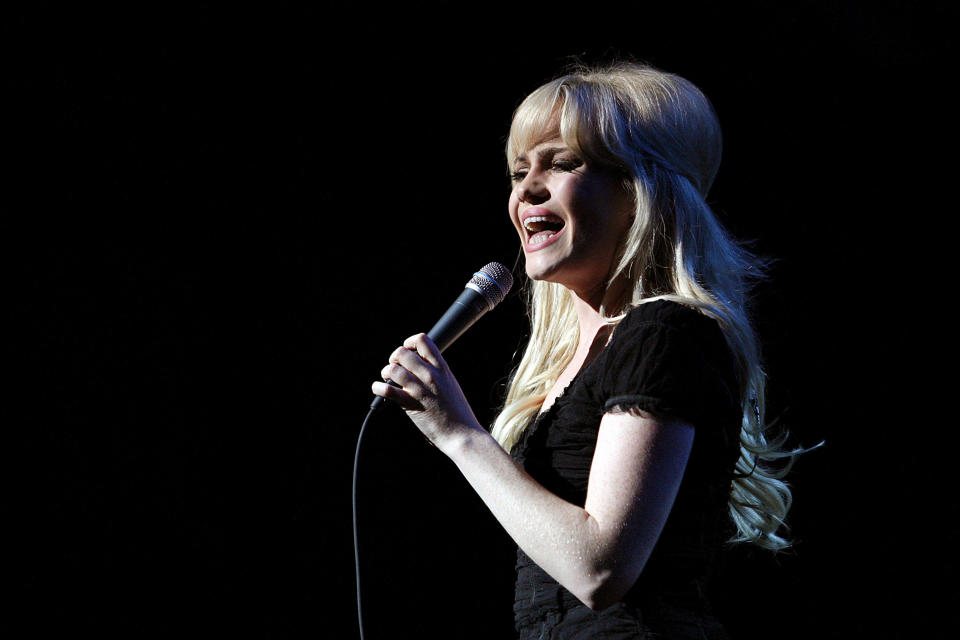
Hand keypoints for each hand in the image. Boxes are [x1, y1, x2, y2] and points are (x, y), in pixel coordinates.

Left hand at [372, 333, 482, 451]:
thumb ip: (436, 372)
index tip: (407, 351)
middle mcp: (430, 375)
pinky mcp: (411, 405)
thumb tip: (419, 365)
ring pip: (393, 370)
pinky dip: (378, 388)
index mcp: (442, 368)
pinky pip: (388, 391)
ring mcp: (420, 389)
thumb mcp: (450, 384)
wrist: (462, 433)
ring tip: (388, 379)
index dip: (409, 342)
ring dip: (386, 372)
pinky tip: (379, 389)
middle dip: (394, 359)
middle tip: (395, 368)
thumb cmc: (457, 412)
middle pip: (402, 353)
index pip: (423, 340)